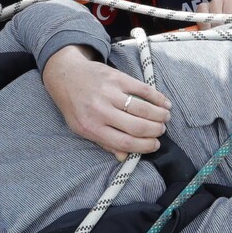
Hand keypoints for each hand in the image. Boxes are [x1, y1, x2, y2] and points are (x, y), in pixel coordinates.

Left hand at [41, 47, 171, 157]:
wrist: (66, 75)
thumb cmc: (75, 106)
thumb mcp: (81, 129)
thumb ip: (103, 142)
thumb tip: (125, 157)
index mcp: (92, 128)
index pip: (125, 142)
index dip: (145, 146)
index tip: (155, 145)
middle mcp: (101, 111)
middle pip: (137, 126)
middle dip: (155, 131)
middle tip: (161, 131)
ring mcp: (109, 93)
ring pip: (142, 108)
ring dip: (159, 115)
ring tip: (165, 118)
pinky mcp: (117, 78)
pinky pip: (142, 89)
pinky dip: (157, 97)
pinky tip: (165, 103)